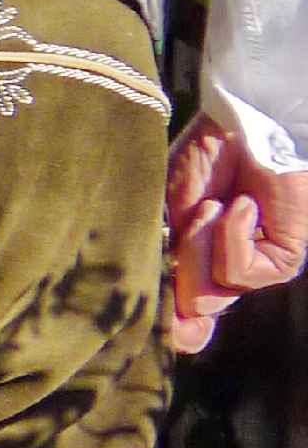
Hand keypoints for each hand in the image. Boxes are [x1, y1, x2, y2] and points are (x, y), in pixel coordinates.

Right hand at [163, 114, 307, 352]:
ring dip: (202, 245)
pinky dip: (232, 236)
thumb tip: (168, 314)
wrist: (246, 124)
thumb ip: (166, 256)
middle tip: (187, 222)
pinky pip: (242, 272)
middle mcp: (221, 268)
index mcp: (191, 256)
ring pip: (211, 293)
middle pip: (192, 308)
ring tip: (213, 204)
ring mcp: (253, 266)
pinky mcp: (282, 261)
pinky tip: (241, 205)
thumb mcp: (170, 208)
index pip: (182, 312)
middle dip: (183, 268)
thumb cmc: (207, 156)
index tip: (164, 322)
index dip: (172, 324)